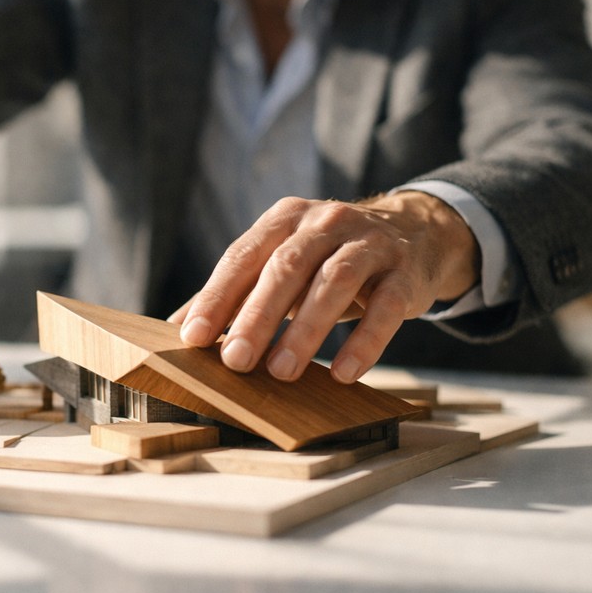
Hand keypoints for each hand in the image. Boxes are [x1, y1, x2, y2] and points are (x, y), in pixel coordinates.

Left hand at [170, 192, 479, 382]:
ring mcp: (368, 244)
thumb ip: (235, 291)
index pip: (243, 256)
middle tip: (235, 361)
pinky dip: (365, 341)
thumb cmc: (330, 256)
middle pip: (286, 267)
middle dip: (258, 315)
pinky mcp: (404, 272)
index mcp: (285, 219)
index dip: (217, 297)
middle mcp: (325, 223)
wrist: (413, 233)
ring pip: (333, 282)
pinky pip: (386, 307)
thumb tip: (178, 327)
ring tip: (282, 371)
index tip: (192, 338)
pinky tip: (344, 373)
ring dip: (306, 329)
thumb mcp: (283, 261)